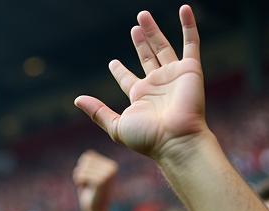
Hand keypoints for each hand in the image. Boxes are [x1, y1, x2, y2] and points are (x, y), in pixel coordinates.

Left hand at [73, 150, 118, 210]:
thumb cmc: (91, 196)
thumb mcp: (90, 176)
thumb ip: (89, 164)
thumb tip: (88, 154)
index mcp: (111, 165)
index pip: (88, 155)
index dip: (82, 168)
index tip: (88, 180)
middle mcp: (112, 167)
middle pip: (85, 160)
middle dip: (81, 173)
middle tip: (87, 185)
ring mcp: (108, 173)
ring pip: (82, 168)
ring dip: (80, 179)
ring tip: (87, 188)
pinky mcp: (101, 181)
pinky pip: (82, 175)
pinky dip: (79, 182)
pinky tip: (86, 189)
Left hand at [75, 6, 206, 162]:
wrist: (175, 139)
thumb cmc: (146, 137)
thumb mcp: (116, 126)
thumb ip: (98, 112)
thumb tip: (77, 100)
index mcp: (139, 97)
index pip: (127, 79)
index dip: (119, 71)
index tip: (112, 63)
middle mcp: (156, 85)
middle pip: (146, 58)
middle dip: (140, 43)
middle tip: (134, 28)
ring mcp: (173, 76)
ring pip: (163, 47)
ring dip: (154, 31)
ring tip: (143, 16)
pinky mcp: (190, 69)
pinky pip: (191, 43)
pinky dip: (188, 25)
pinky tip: (184, 9)